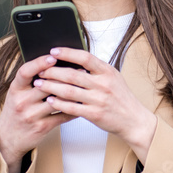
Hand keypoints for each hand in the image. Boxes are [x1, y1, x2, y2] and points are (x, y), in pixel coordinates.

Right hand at [0, 53, 77, 172]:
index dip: (39, 63)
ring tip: (84, 86)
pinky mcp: (42, 127)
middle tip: (80, 69)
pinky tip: (81, 103)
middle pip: (46, 85)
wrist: (8, 138)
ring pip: (57, 101)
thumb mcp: (17, 93)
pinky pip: (62, 116)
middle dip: (65, 77)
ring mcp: (32, 115)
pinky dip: (74, 109)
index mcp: (15, 89)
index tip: (52, 57)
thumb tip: (54, 64)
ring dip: (73, 93)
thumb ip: (31, 80)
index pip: (25, 72)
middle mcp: (22, 102)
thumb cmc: (16, 110)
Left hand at [33, 46, 157, 162]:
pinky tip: (50, 100)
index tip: (53, 51)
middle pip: (72, 75)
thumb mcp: (114, 78)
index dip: (67, 53)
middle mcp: (103, 84)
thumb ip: (96, 70)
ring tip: (39, 84)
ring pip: (69, 91)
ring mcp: (99, 100)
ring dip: (51, 87)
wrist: (134, 120)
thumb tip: (74, 61)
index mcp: (108, 72)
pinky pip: (72, 107)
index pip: (85, 57)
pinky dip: (59, 103)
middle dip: (53, 71)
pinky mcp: (95, 114)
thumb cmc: (122, 98)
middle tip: (40, 70)